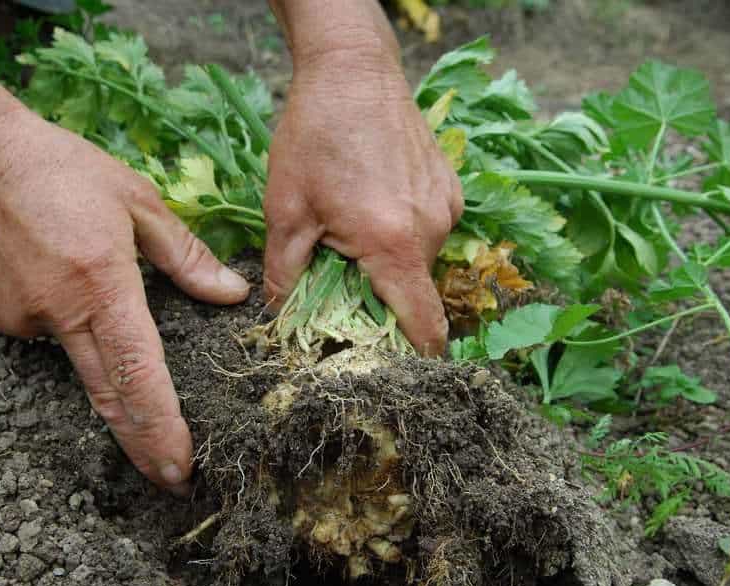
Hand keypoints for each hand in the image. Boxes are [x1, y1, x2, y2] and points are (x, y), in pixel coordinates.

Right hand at [0, 107, 249, 494]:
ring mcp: (24, 320)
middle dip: (142, 445)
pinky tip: (71, 292)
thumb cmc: (63, 168)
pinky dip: (73, 330)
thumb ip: (186, 257)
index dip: (161, 426)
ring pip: (82, 367)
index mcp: (101, 283)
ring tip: (133, 376)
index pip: (138, 372)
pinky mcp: (1, 320)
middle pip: (108, 396)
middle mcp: (60, 311)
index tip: (180, 466)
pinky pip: (53, 338)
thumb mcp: (137, 199)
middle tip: (171, 481)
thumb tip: (231, 294)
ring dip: (112, 387)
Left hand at [262, 46, 462, 355]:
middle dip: (382, 301)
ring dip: (390, 264)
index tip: (395, 373)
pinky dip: (401, 235)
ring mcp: (446, 207)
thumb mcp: (285, 212)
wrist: (353, 69)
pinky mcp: (449, 188)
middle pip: (414, 294)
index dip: (413, 358)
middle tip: (342, 284)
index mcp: (394, 245)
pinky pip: (428, 231)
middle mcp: (432, 230)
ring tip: (351, 235)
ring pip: (420, 262)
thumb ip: (284, 275)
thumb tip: (279, 320)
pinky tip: (370, 207)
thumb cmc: (313, 137)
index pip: (422, 325)